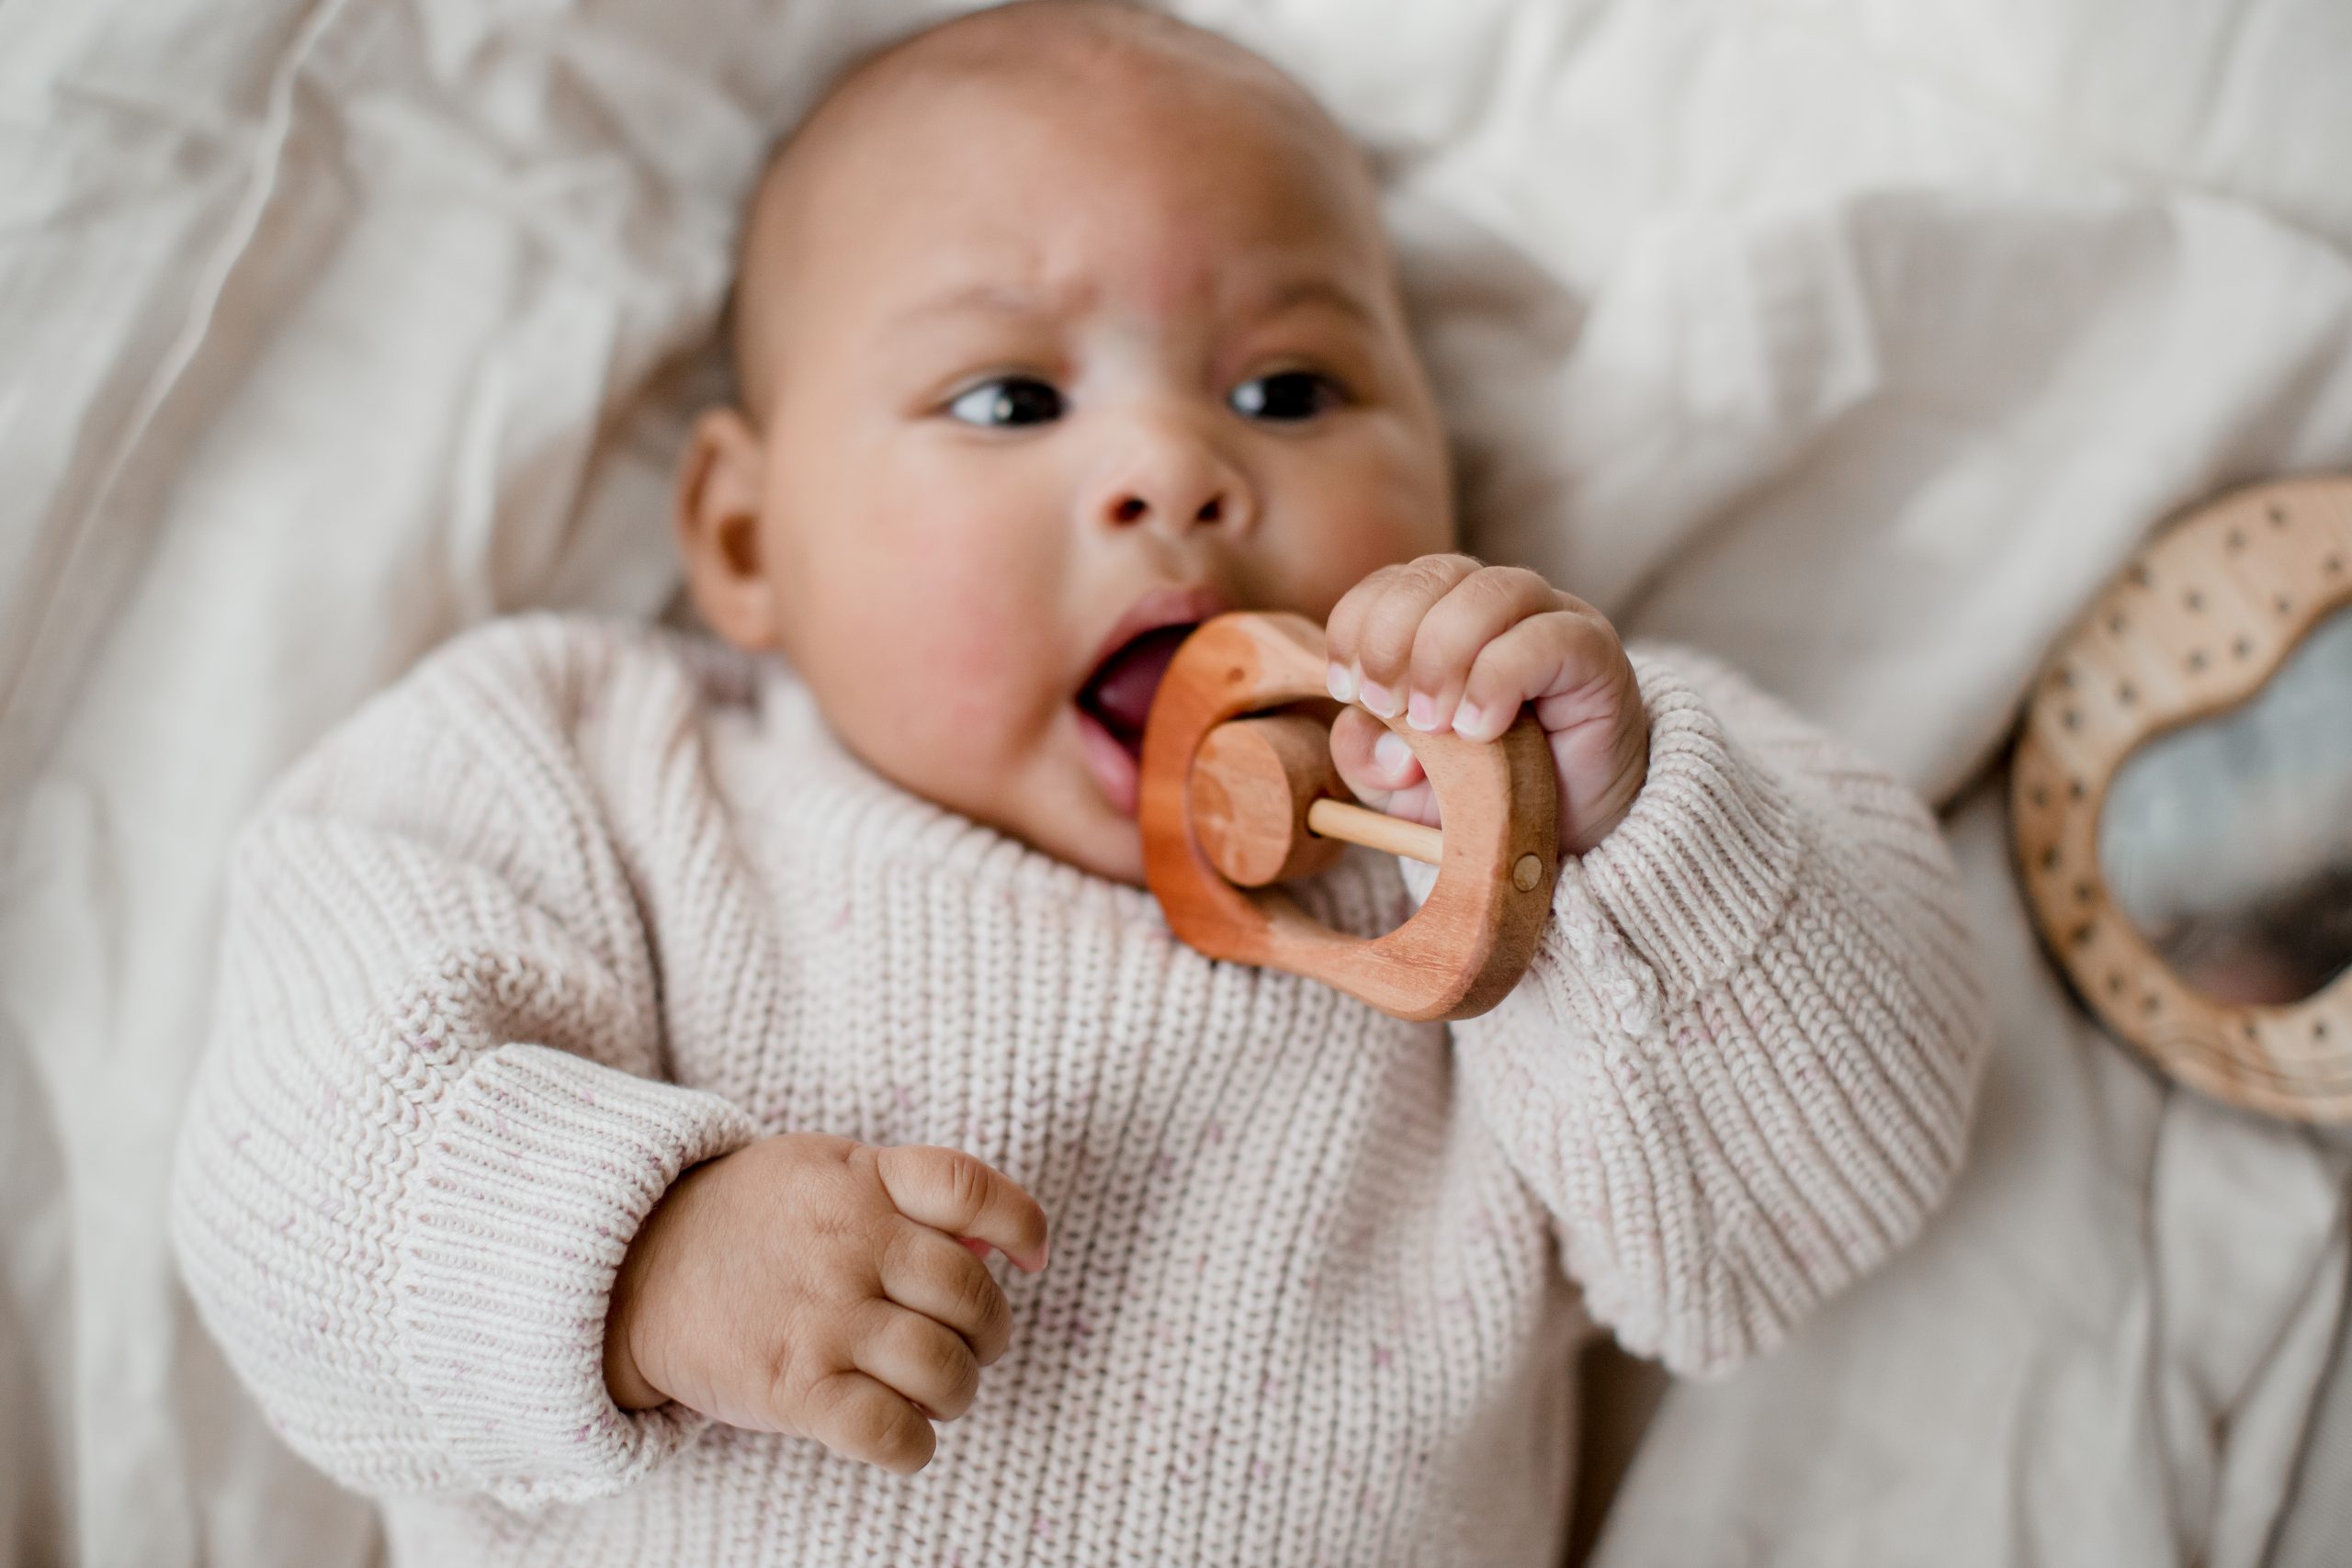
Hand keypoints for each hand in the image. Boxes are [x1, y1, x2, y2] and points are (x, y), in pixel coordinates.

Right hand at [603, 1134, 1048, 1473]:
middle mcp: (851, 1244)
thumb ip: (902, 1190)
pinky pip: (889, 1431)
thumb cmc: (746, 1220)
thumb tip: (993, 1247)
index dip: (1021, 1225)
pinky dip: (915, 1444)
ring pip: (945, 1369)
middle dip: (990, 1332)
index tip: (1030, 1257)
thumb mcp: (822, 1168)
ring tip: (936, 1391)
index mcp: (863, 1181)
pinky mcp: (794, 1387)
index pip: (971, 1188)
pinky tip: (905, 1435)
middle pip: (973, 1296)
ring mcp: (824, 1317)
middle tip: (970, 1344)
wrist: (632, 1266)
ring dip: (957, 1392)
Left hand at [1322, 554, 1649, 854]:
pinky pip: (1546, 636)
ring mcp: (1551, 620)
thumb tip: (1361, 725)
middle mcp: (1498, 606)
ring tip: (1433, 724)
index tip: (1346, 689)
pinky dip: (1497, 679)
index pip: (1393, 581)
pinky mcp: (1594, 653)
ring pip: (1491, 590)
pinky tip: (1480, 729)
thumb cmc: (1485, 794)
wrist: (1571, 832)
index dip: (1356, 624)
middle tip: (1388, 707)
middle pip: (1435, 572)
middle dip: (1392, 638)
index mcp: (1445, 617)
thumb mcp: (1404, 785)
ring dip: (1443, 655)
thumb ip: (1368, 755)